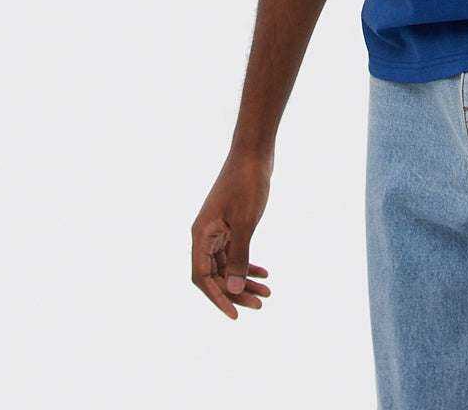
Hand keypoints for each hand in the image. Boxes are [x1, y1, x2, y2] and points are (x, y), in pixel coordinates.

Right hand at [191, 154, 272, 318]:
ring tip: (267, 293)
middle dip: (235, 292)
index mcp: (201, 235)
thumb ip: (240, 256)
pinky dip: (247, 264)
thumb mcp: (245, 222)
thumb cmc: (247, 183)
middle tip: (260, 304)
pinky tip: (264, 273)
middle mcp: (205, 235)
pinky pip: (234, 252)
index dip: (217, 298)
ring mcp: (217, 229)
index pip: (202, 277)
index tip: (235, 314)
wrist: (254, 154)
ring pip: (227, 265)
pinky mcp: (229, 224)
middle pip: (215, 274)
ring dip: (244, 280)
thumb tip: (234, 290)